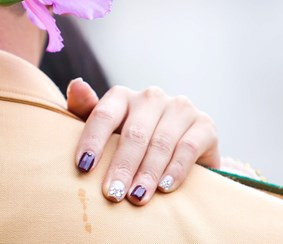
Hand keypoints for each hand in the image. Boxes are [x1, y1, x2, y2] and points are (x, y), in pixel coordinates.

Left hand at [67, 80, 219, 204]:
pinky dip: (176, 170)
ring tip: (137, 197)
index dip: (93, 140)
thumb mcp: (104, 130)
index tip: (83, 167)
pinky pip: (188, 147)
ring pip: (161, 141)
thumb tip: (77, 84)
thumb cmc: (128, 142)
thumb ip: (85, 110)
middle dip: (122, 166)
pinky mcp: (204, 124)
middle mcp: (152, 97)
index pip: (104, 114)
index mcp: (123, 95)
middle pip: (134, 132)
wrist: (177, 151)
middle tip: (112, 194)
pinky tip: (165, 188)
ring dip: (148, 172)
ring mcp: (180, 108)